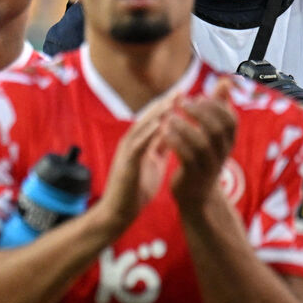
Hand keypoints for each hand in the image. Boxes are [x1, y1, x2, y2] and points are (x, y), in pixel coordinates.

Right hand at [93, 99, 171, 232]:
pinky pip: (139, 145)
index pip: (153, 121)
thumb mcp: (153, 164)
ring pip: (142, 128)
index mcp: (139, 145)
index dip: (168, 108)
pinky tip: (162, 124)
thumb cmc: (135, 190)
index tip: (184, 95)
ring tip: (172, 101)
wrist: (119, 212)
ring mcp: (127, 153)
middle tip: (179, 90)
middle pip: (147, 119)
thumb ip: (159, 149)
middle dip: (163, 104)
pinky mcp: (127, 164)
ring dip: (157, 114)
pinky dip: (150, 133)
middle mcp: (131, 144)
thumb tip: (172, 134)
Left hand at [163, 78, 236, 213]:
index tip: (198, 97)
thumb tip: (225, 81)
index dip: (216, 106)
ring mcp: (209, 164)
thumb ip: (218, 107)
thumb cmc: (203, 157)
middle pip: (217, 128)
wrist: (197, 195)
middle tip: (183, 104)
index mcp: (227, 141)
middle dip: (200, 113)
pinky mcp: (193, 174)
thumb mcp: (213, 134)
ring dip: (185, 127)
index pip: (230, 119)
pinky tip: (164, 134)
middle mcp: (222, 152)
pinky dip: (176, 143)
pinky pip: (186, 156)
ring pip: (201, 142)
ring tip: (170, 118)